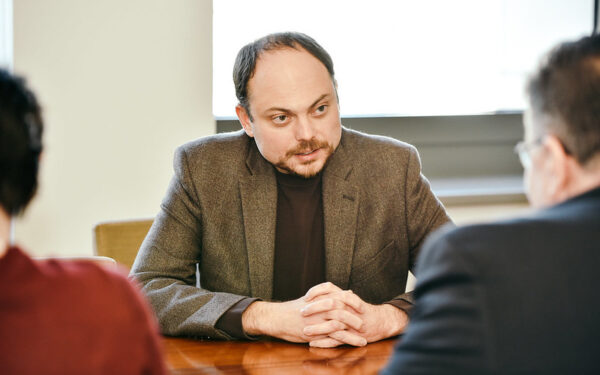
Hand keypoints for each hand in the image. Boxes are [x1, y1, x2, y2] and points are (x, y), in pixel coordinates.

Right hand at [241, 282, 365, 345]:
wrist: (277, 317)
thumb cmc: (294, 309)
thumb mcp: (313, 299)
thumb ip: (331, 295)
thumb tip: (349, 292)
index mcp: (322, 298)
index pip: (342, 298)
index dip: (354, 303)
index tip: (363, 308)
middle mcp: (321, 307)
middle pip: (344, 310)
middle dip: (356, 317)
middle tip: (367, 323)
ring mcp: (318, 319)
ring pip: (341, 323)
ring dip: (354, 331)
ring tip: (364, 337)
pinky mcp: (315, 331)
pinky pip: (334, 335)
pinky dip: (346, 340)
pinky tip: (354, 344)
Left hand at [303, 286, 408, 347]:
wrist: (382, 321)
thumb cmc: (362, 310)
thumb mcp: (350, 299)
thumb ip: (336, 295)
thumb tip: (318, 293)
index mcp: (346, 297)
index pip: (330, 288)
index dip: (317, 291)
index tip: (306, 297)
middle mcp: (349, 308)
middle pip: (330, 304)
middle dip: (315, 309)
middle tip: (302, 312)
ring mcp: (352, 322)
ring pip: (333, 324)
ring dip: (318, 328)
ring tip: (305, 330)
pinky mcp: (353, 335)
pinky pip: (337, 339)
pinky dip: (324, 342)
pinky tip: (313, 343)